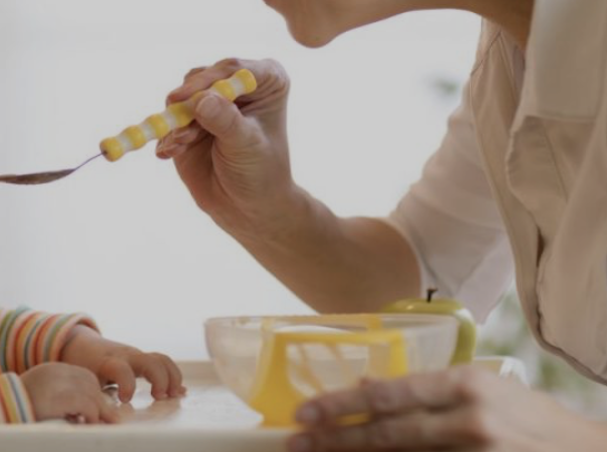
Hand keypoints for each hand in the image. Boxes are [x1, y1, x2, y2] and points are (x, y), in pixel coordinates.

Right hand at [19, 362, 119, 422]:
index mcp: (50, 370)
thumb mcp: (40, 398)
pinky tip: (85, 424)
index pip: (84, 376)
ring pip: (91, 393)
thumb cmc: (18, 410)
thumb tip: (83, 413)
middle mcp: (55, 372)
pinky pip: (87, 404)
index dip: (93, 393)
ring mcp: (56, 383)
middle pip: (90, 382)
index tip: (94, 410)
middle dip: (98, 401)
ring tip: (90, 424)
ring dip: (95, 411)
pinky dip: (91, 415)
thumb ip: (60, 399)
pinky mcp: (58, 398)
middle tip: (97, 419)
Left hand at [58, 325, 184, 402]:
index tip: (125, 400)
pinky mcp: (144, 359)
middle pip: (150, 360)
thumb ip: (96, 396)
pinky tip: (179, 391)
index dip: (127, 385)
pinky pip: (163, 363)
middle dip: (160, 379)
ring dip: (172, 377)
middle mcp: (126, 356)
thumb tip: (107, 414)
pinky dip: (173, 376)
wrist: (84, 346)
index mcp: (108, 362)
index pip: (121, 369)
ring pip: (161, 359)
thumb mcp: (86, 381)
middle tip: (159, 397)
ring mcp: (137, 356)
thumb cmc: (85, 366)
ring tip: (173, 396)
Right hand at [155, 58, 297, 240]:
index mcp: (266, 80)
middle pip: (203, 78)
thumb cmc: (260, 173)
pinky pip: (169, 116)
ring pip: (182, 95)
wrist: (244, 207)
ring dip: (178, 121)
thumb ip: (225, 121)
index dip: (208, 81)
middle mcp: (238, 84)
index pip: (233, 69)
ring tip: (183, 145)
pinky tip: (172, 153)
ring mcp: (212, 100)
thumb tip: (202, 99)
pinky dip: (168, 134)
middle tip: (180, 129)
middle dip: (189, 104)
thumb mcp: (246, 146)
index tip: (186, 98)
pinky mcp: (189, 118)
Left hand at [289, 365, 606, 450]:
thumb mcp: (483, 388)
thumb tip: (366, 388)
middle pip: (388, 434)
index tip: (304, 412)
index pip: (390, 394)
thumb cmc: (531, 418)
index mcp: (468, 385)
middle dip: (336, 439)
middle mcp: (471, 421)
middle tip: (296, 442)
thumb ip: (426, 389)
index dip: (342, 405)